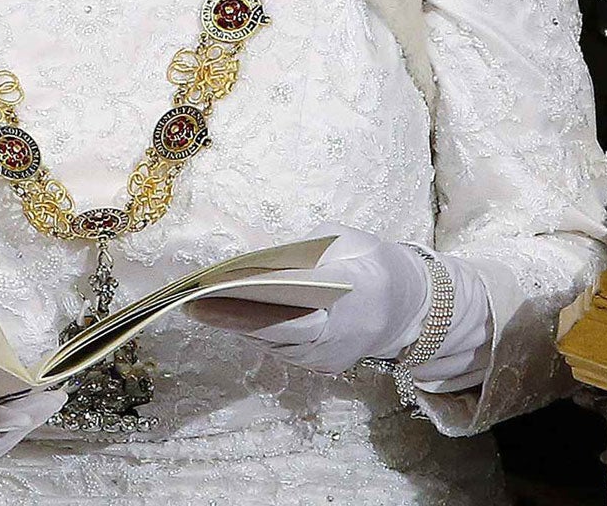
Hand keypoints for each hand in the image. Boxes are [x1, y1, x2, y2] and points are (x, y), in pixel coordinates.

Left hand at [188, 227, 491, 388]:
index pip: (304, 289)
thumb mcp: (347, 241)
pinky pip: (283, 350)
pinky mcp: (325, 366)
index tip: (226, 280)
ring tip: (200, 307)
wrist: (411, 309)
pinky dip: (256, 333)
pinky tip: (227, 319)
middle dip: (235, 315)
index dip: (261, 287)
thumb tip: (261, 262)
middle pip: (282, 325)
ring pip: (277, 341)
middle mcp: (345, 328)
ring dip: (237, 325)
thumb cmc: (373, 263)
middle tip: (195, 303)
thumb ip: (308, 251)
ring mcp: (335, 354)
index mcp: (358, 286)